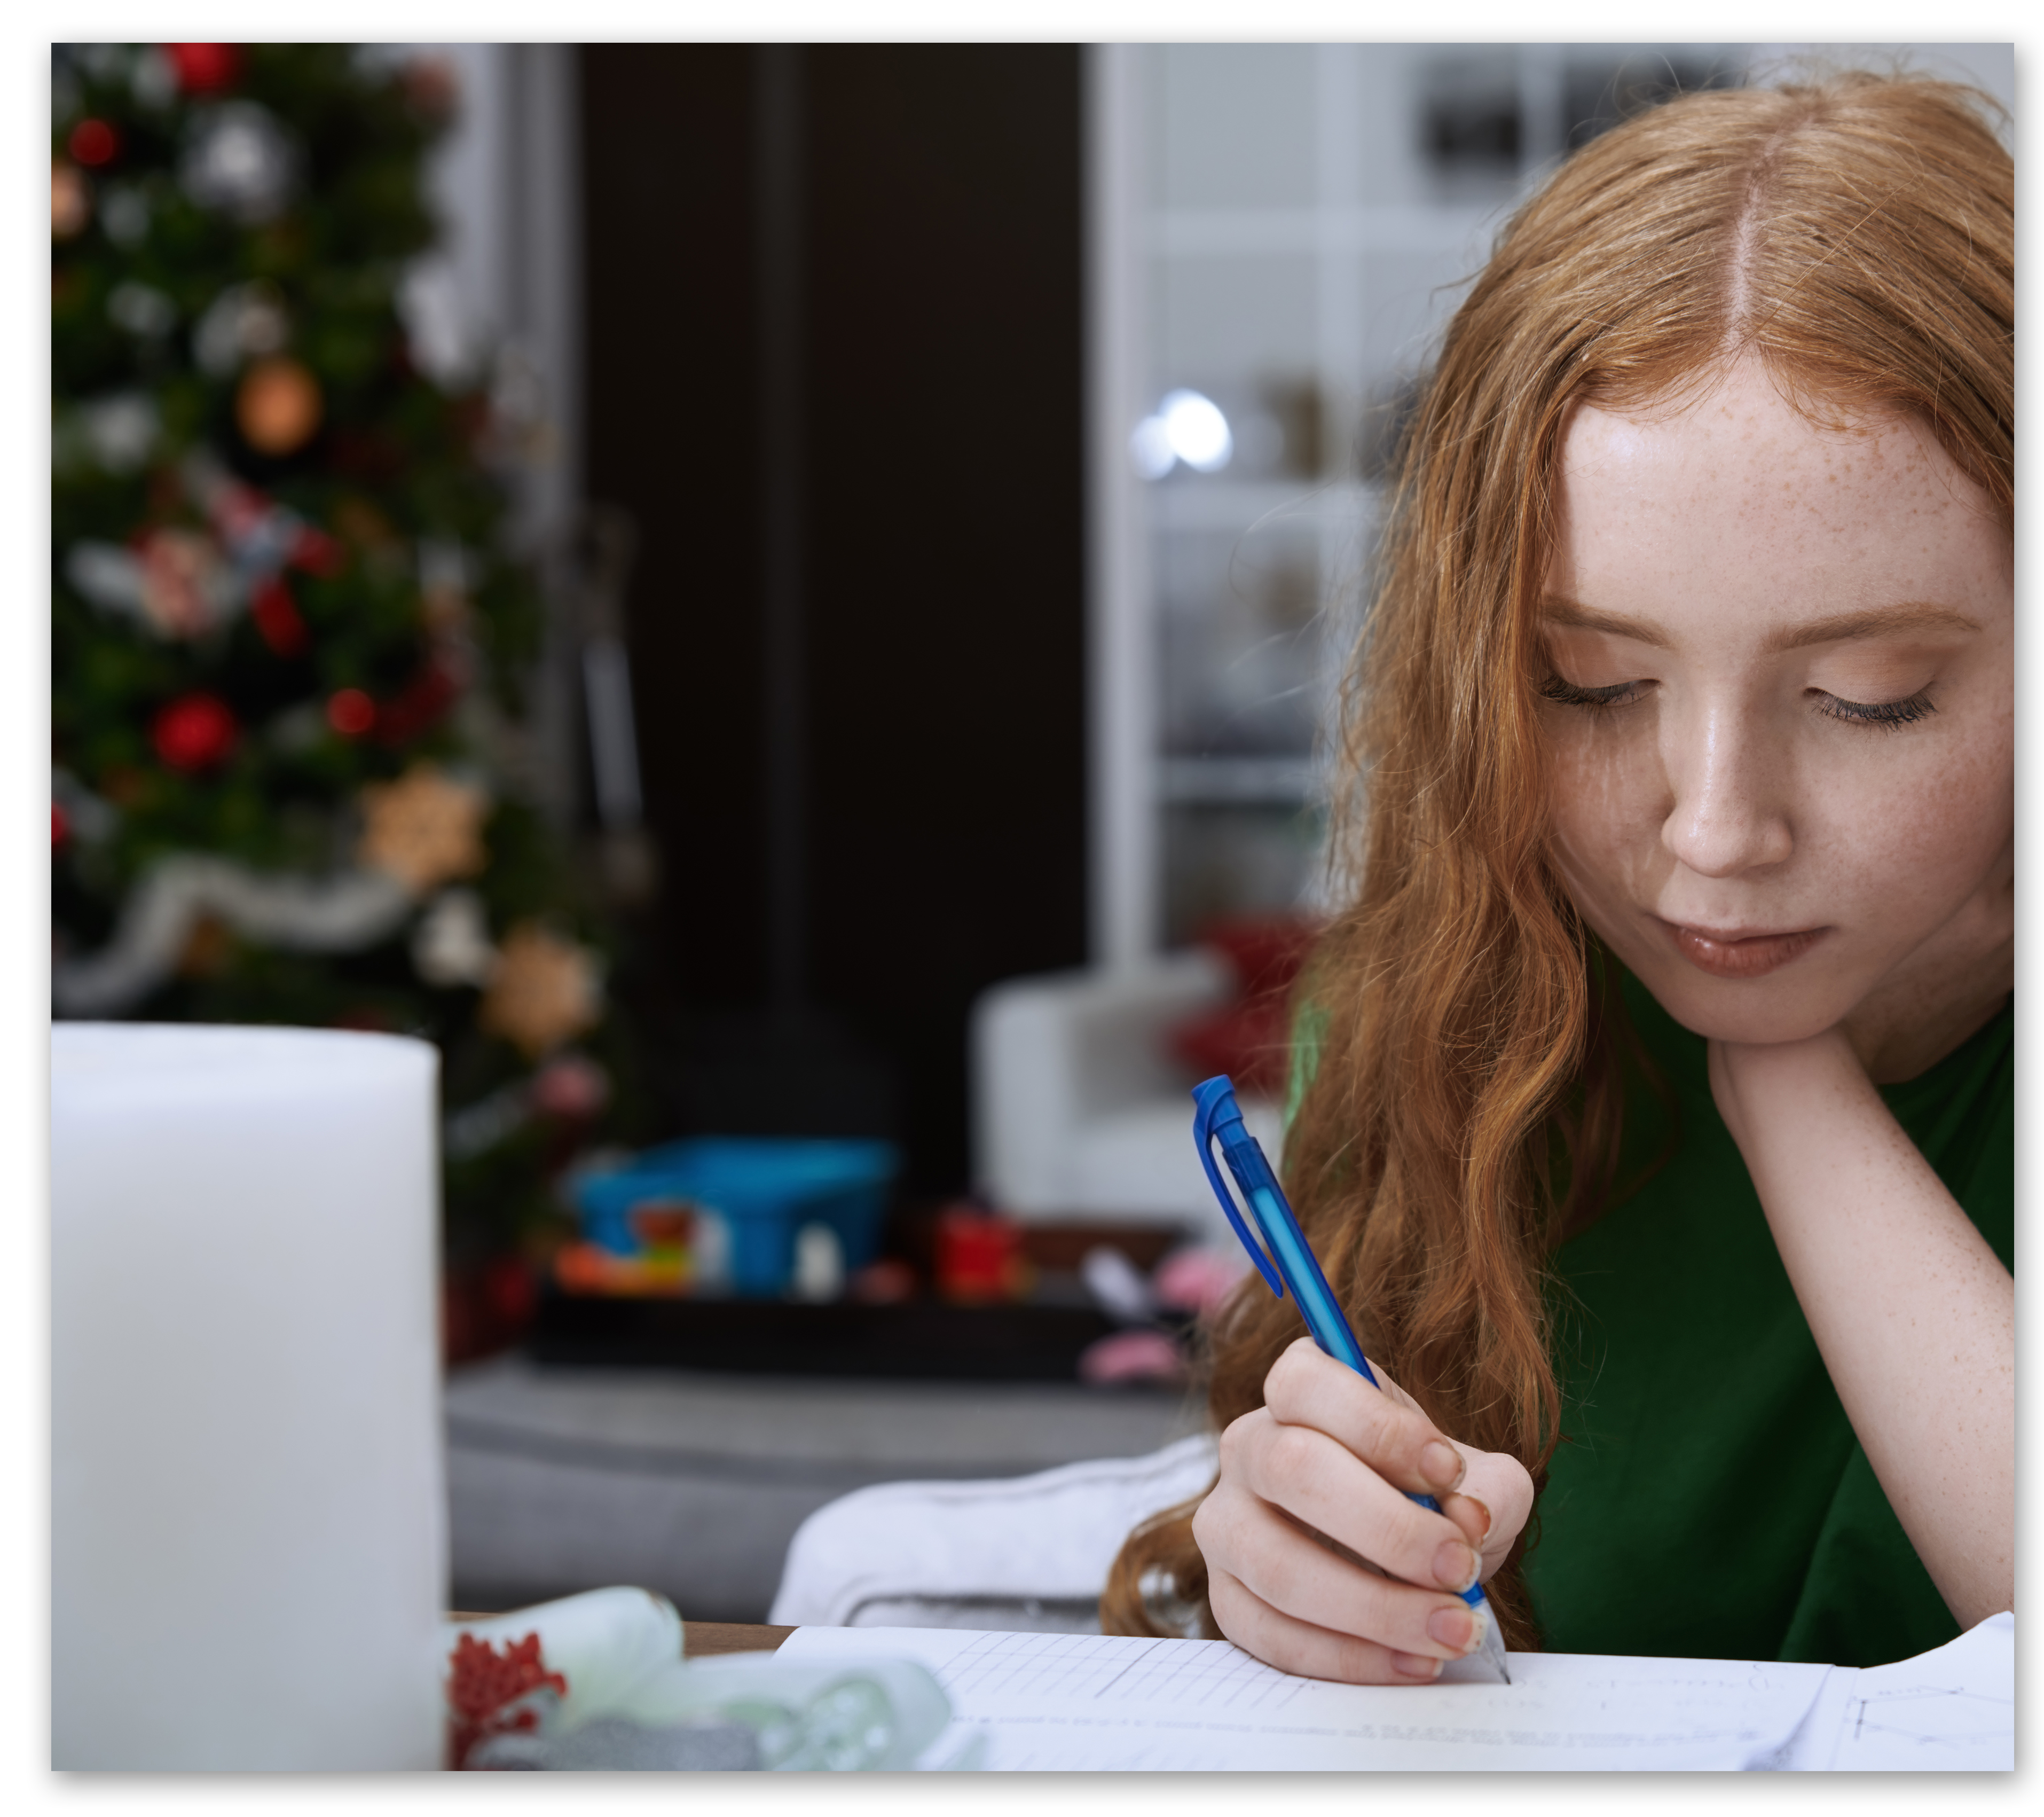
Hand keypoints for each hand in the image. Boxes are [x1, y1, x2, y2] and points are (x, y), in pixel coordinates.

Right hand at [1194, 1336, 1533, 1682]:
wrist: (1397, 1555)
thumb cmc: (1426, 1498)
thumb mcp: (1474, 1476)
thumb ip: (1488, 1488)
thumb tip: (1469, 1518)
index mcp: (1296, 1389)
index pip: (1307, 1384)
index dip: (1377, 1425)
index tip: (1450, 1470)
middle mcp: (1248, 1446)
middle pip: (1292, 1468)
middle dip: (1387, 1527)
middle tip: (1460, 1566)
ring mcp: (1224, 1524)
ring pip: (1276, 1564)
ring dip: (1375, 1607)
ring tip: (1451, 1628)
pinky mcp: (1225, 1598)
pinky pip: (1271, 1635)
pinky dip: (1350, 1657)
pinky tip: (1413, 1658)